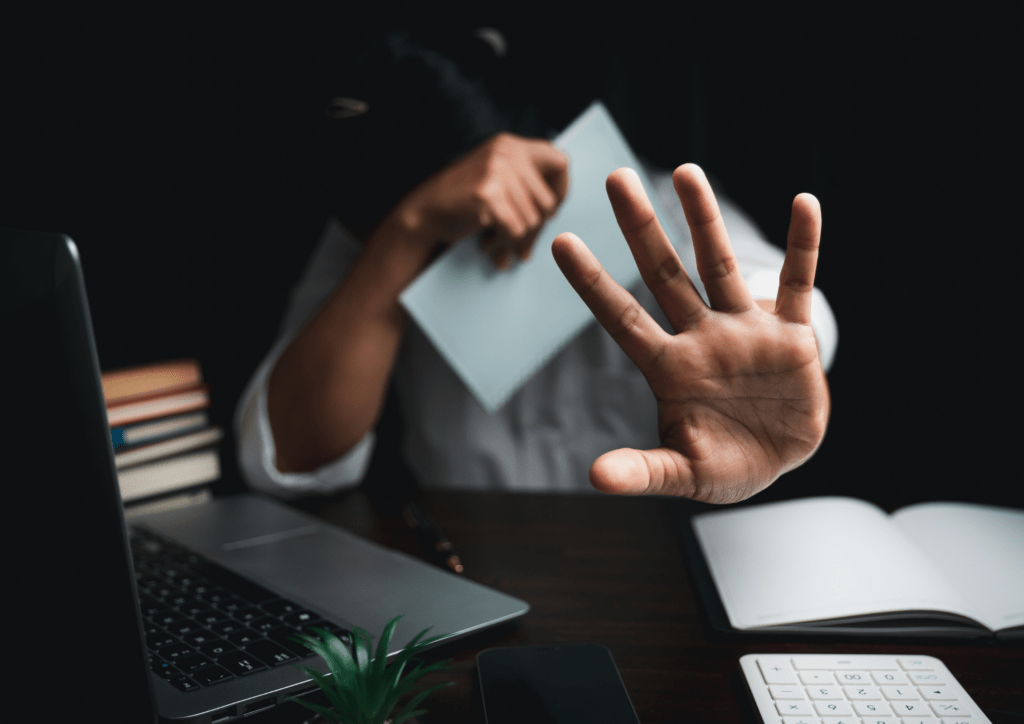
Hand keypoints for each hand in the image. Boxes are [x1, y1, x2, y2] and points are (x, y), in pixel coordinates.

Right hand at [397, 133, 568, 268]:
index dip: (561, 190)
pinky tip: (488, 246)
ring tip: (498, 246)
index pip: (560, 162)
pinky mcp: (487, 193)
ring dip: (517, 242)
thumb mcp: (498, 181)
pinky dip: (504, 245)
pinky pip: (515, 230)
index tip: (550, 211)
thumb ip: (526, 185)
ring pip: (533, 221)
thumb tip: (558, 209)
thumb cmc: (463, 202)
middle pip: (548, 202)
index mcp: (512, 146)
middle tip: (520, 244)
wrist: (424, 214)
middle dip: (536, 230)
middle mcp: (507, 152)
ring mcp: (496, 170)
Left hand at [552, 164, 829, 502]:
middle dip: (640, 229)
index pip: (622, 317)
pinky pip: (797, 284)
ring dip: (704, 221)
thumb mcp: (682, 473)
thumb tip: (596, 478)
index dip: (592, 283)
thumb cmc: (722, 464)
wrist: (779, 460)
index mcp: (668, 369)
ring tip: (686, 172)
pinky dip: (803, 246)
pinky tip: (805, 203)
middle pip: (664, 274)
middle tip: (615, 178)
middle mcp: (700, 338)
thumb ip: (643, 471)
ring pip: (719, 266)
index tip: (561, 242)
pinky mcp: (790, 337)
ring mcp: (743, 331)